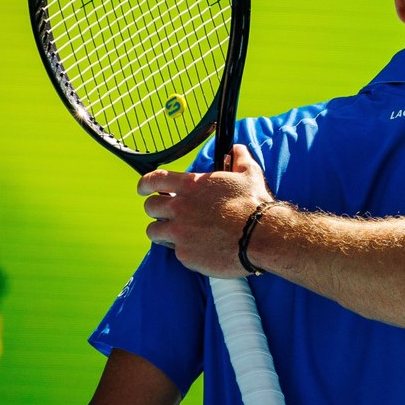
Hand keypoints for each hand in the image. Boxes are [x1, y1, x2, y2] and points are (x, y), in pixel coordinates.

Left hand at [139, 144, 272, 277]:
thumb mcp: (249, 174)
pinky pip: (174, 251)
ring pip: (154, 231)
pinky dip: (183, 249)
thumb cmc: (255, 204)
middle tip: (167, 214)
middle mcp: (180, 208)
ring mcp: (180, 233)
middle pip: (150, 207)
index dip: (145, 184)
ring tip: (175, 233)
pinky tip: (197, 248)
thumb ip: (239, 159)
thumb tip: (237, 149)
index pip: (154, 180)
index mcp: (191, 186)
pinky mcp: (185, 254)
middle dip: (156, 209)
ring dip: (162, 231)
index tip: (143, 189)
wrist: (261, 237)